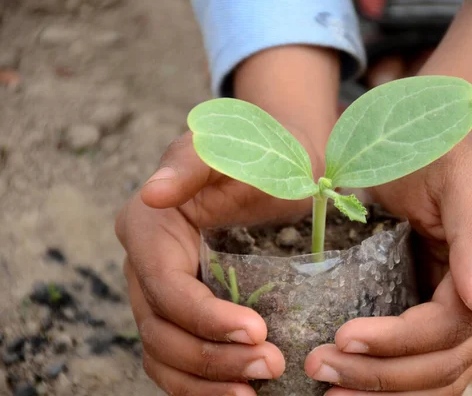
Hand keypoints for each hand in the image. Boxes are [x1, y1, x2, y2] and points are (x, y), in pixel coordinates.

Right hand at [116, 131, 321, 395]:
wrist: (280, 165)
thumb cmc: (257, 154)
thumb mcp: (226, 148)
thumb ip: (189, 164)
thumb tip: (151, 193)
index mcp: (147, 229)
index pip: (165, 288)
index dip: (205, 316)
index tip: (256, 331)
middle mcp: (144, 267)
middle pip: (163, 330)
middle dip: (212, 357)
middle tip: (269, 366)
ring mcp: (160, 294)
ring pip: (165, 355)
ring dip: (206, 381)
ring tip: (256, 391)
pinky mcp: (183, 312)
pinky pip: (178, 360)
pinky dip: (201, 384)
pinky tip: (238, 393)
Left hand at [304, 134, 471, 394]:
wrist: (436, 141)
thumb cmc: (444, 150)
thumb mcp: (461, 180)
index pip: (453, 326)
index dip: (399, 341)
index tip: (343, 337)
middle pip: (445, 361)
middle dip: (382, 374)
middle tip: (321, 369)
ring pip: (439, 373)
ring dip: (385, 389)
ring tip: (331, 388)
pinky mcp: (448, 312)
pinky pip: (428, 360)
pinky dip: (395, 379)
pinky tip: (355, 381)